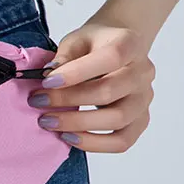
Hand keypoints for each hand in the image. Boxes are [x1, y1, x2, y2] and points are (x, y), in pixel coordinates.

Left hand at [27, 20, 155, 152]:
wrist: (118, 49)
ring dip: (77, 124)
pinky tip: (69, 137)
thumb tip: (48, 75)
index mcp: (129, 44)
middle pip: (109, 91)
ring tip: (48, 122)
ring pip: (117, 119)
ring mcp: (144, 99)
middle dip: (68, 100)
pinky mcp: (141, 120)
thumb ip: (64, 56)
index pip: (110, 58)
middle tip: (38, 102)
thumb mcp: (76, 40)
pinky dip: (94, 144)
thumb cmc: (94, 44)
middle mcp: (143, 72)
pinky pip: (122, 141)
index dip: (76, 73)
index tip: (46, 82)